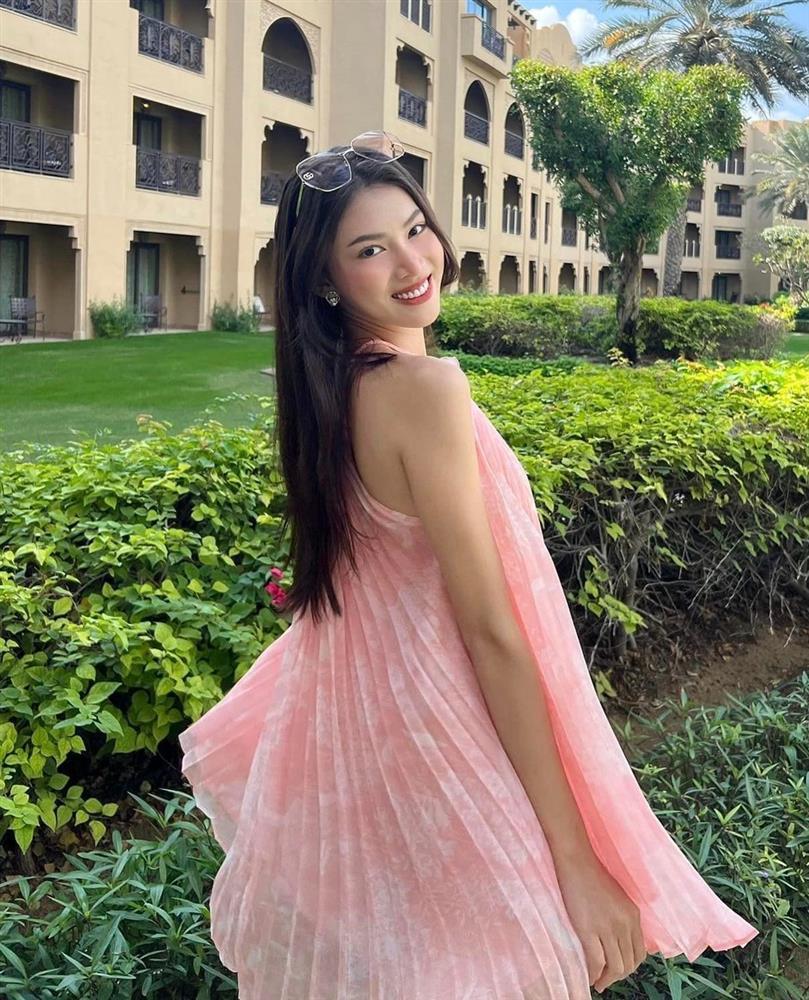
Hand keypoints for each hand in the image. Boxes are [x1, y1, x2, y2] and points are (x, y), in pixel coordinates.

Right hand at [553, 851, 646, 993]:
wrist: (576, 861)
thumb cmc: (592, 876)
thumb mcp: (617, 898)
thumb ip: (623, 919)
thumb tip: (619, 942)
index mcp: (633, 916)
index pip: (639, 954)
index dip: (629, 967)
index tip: (618, 971)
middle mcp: (624, 923)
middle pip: (628, 964)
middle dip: (617, 977)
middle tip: (606, 980)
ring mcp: (607, 927)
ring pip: (615, 967)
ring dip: (607, 980)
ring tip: (598, 983)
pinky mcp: (589, 929)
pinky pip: (597, 961)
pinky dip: (594, 974)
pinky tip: (589, 976)